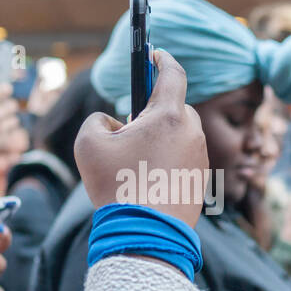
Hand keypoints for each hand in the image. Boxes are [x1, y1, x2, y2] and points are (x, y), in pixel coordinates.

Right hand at [74, 49, 207, 229]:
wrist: (145, 235)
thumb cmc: (116, 187)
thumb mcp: (89, 144)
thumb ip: (98, 120)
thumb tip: (114, 123)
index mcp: (168, 116)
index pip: (173, 73)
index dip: (161, 60)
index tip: (154, 55)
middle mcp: (192, 132)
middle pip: (176, 107)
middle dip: (155, 112)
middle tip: (131, 130)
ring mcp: (200, 157)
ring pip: (180, 135)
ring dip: (162, 138)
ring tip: (136, 162)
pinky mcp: (201, 180)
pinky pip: (184, 159)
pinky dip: (168, 161)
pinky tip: (147, 181)